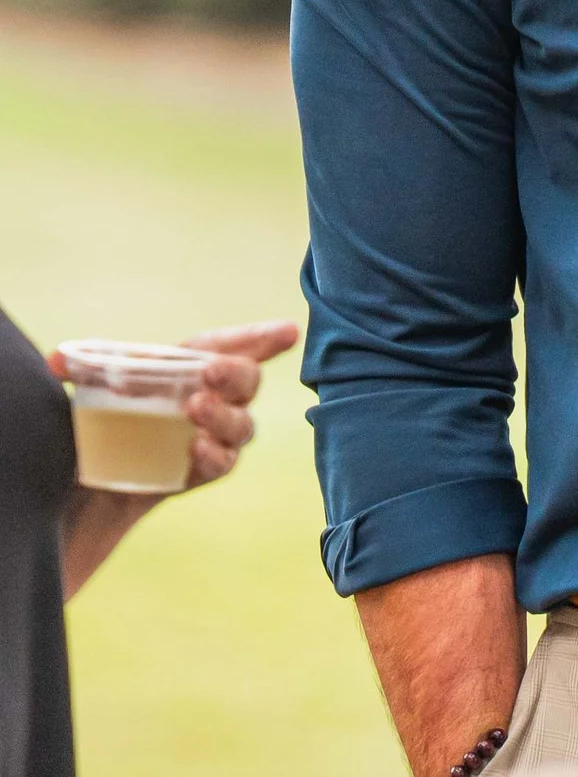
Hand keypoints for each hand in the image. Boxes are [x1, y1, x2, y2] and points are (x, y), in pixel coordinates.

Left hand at [51, 317, 299, 597]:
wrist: (94, 478)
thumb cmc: (109, 415)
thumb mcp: (97, 387)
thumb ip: (84, 369)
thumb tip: (57, 359)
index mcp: (199, 365)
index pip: (237, 345)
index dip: (264, 337)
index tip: (289, 331)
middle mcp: (218, 397)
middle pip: (247, 380)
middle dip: (235, 372)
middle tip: (209, 371)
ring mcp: (215, 435)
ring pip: (241, 423)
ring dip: (222, 414)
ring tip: (195, 408)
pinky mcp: (205, 469)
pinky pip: (223, 462)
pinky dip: (214, 454)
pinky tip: (198, 449)